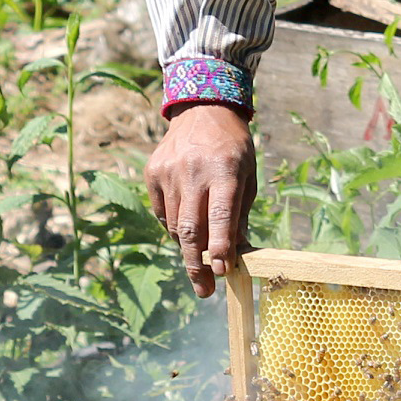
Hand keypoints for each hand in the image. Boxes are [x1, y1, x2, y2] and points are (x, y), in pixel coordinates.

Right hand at [146, 103, 255, 298]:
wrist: (202, 109)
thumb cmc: (233, 148)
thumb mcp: (247, 175)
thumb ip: (239, 214)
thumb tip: (235, 255)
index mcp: (224, 171)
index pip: (220, 216)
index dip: (220, 247)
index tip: (222, 273)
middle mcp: (193, 172)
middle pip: (191, 229)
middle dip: (197, 265)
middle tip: (204, 291)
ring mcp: (169, 172)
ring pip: (175, 225)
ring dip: (188, 248)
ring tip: (200, 259)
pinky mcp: (152, 173)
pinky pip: (162, 213)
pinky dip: (174, 227)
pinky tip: (186, 226)